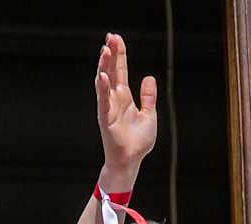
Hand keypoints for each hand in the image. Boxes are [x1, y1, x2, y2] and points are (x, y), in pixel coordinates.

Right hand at [95, 33, 157, 175]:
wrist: (131, 160)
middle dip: (111, 54)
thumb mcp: (149, 115)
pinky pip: (103, 101)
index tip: (116, 38)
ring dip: (104, 66)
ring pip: (104, 82)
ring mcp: (108, 108)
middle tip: (110, 37)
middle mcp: (114, 99)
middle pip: (111, 71)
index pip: (120, 71)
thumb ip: (148, 97)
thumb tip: (149, 77)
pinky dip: (102, 89)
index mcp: (124, 97)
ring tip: (105, 50)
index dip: (119, 54)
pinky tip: (102, 76)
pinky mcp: (105, 118)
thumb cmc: (137, 141)